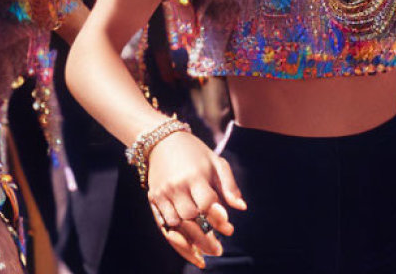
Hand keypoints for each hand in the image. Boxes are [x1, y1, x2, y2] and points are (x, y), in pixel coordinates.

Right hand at [146, 131, 246, 266]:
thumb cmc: (196, 153)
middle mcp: (176, 187)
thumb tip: (242, 208)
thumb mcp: (217, 163)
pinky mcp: (153, 201)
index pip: (207, 204)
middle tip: (219, 250)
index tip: (229, 229)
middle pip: (190, 218)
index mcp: (195, 176)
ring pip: (176, 226)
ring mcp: (162, 195)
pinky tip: (189, 252)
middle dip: (205, 237)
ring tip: (205, 255)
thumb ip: (229, 186)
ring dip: (190, 243)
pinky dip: (176, 242)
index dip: (218, 219)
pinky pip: (163, 226)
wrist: (163, 141)